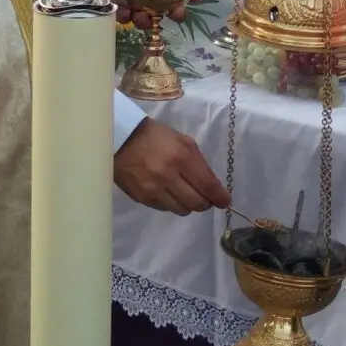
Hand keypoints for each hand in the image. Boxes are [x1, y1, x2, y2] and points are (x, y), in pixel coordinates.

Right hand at [114, 119, 229, 214]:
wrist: (120, 138)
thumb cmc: (155, 135)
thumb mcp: (181, 140)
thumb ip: (198, 163)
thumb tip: (211, 186)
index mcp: (181, 156)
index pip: (208, 185)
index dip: (220, 197)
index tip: (225, 201)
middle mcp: (169, 176)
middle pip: (197, 203)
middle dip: (206, 202)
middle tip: (205, 197)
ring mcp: (154, 190)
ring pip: (182, 210)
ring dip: (188, 204)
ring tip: (185, 194)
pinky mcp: (143, 198)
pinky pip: (166, 209)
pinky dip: (172, 203)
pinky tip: (168, 192)